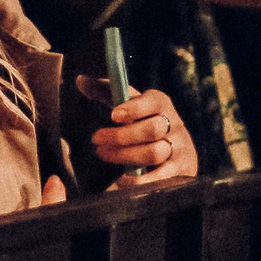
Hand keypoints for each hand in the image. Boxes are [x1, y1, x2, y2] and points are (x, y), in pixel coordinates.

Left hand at [76, 78, 198, 187]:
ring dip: (124, 156)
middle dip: (121, 136)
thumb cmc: (142, 122)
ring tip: (103, 154)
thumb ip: (105, 92)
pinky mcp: (181, 170)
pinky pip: (160, 177)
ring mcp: (179, 148)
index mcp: (160, 103)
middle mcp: (174, 124)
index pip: (152, 102)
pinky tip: (121, 180)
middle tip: (96, 139)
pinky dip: (138, 180)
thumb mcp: (127, 106)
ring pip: (154, 153)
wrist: (175, 150)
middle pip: (152, 129)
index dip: (134, 108)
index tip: (113, 115)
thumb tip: (80, 80)